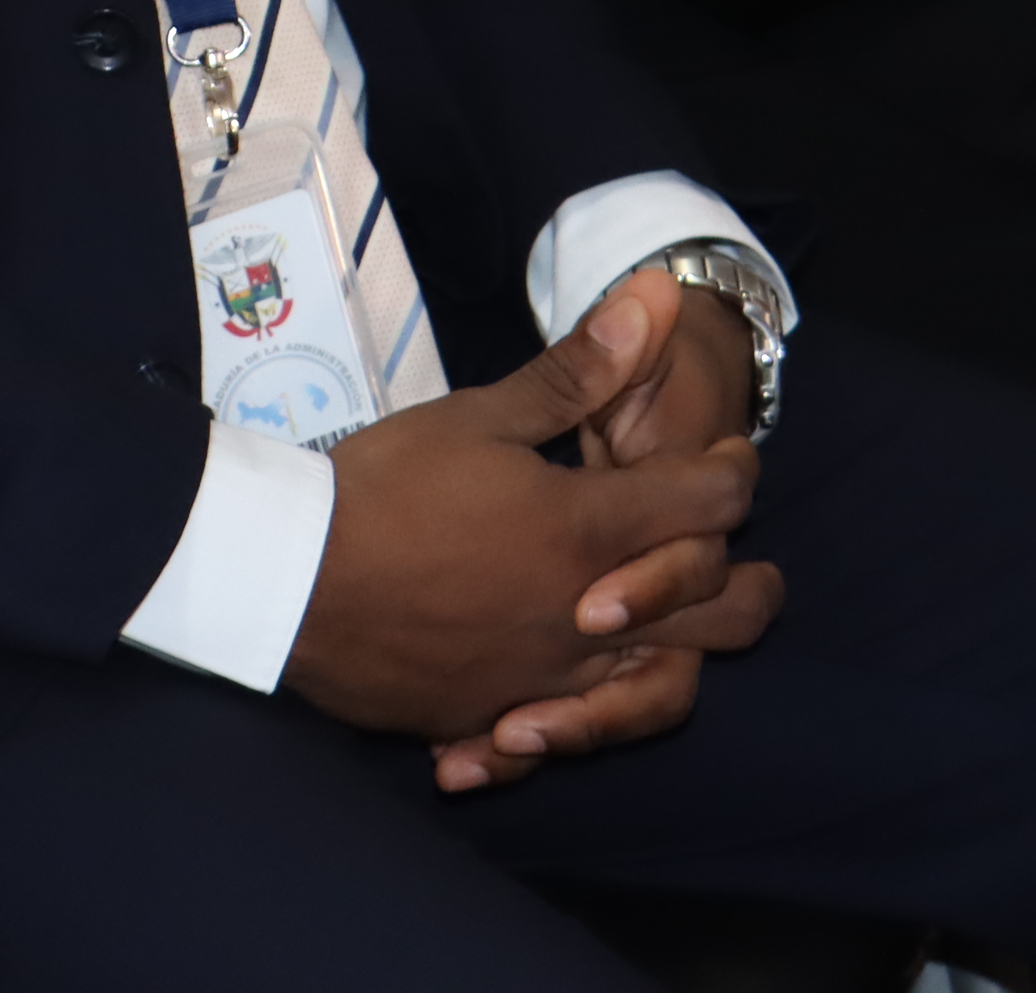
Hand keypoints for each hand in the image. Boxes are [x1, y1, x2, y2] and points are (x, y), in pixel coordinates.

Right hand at [286, 270, 780, 769]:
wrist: (287, 577)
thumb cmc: (383, 486)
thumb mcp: (479, 416)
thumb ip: (578, 369)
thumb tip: (655, 298)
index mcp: (587, 529)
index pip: (708, 503)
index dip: (733, 472)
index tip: (723, 459)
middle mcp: (587, 615)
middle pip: (718, 612)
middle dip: (748, 581)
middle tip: (737, 554)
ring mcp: (545, 678)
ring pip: (662, 687)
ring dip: (684, 653)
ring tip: (679, 630)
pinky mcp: (495, 717)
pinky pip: (569, 737)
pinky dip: (584, 723)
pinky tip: (571, 705)